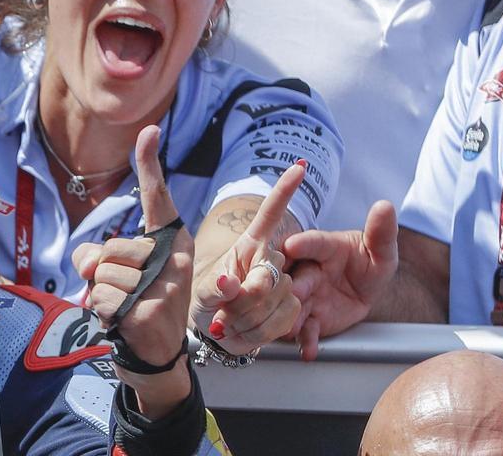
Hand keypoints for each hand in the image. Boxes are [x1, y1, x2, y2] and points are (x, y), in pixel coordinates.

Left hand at [73, 126, 192, 370]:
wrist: (157, 358)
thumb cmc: (137, 306)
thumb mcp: (120, 275)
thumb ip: (98, 258)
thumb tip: (87, 264)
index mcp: (172, 243)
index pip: (157, 198)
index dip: (149, 163)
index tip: (149, 130)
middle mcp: (175, 259)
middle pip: (110, 248)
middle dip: (102, 273)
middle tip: (125, 293)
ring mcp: (165, 286)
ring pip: (101, 275)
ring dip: (99, 295)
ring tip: (124, 308)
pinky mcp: (149, 311)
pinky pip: (99, 297)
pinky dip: (99, 312)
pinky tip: (122, 323)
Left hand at [189, 164, 303, 354]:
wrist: (215, 327)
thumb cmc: (207, 300)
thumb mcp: (203, 291)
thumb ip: (216, 288)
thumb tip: (229, 283)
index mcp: (250, 245)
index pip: (270, 213)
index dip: (284, 190)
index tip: (299, 166)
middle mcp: (270, 260)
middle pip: (265, 282)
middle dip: (239, 305)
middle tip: (221, 314)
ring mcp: (284, 284)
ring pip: (274, 305)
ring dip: (246, 322)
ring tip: (228, 324)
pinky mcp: (292, 309)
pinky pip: (282, 323)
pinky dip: (257, 335)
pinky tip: (241, 334)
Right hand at [284, 201, 398, 360]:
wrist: (365, 290)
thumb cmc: (369, 263)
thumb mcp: (381, 250)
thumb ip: (381, 231)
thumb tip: (385, 206)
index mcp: (324, 247)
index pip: (313, 243)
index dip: (303, 244)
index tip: (292, 245)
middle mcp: (309, 270)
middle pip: (297, 276)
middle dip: (291, 285)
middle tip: (289, 291)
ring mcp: (308, 295)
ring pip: (296, 305)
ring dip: (291, 316)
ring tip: (291, 326)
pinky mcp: (311, 318)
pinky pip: (307, 330)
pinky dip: (307, 341)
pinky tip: (308, 351)